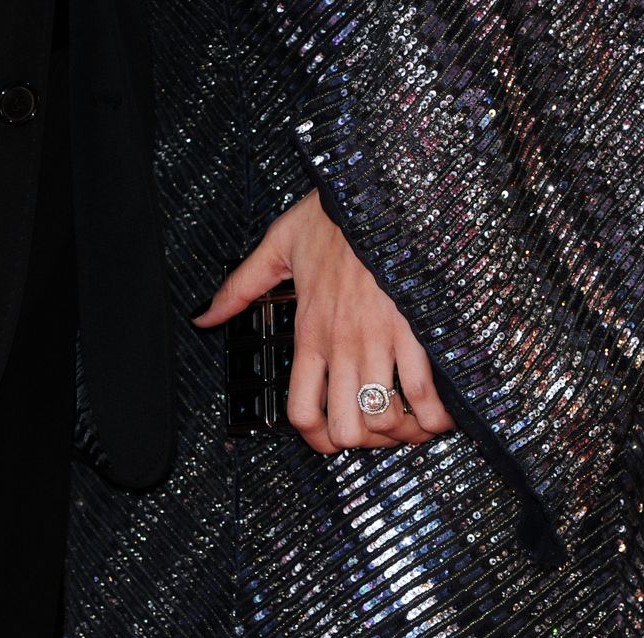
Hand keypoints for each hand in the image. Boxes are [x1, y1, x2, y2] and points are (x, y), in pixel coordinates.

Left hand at [193, 190, 453, 452]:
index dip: (317, 441)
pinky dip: (437, 413)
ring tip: (408, 421)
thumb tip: (204, 318)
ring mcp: (380, 339)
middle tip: (376, 430)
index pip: (302, 412)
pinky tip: (439, 409)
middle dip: (365, 442)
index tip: (332, 438)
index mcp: (309, 333)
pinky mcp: (418, 327)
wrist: (378, 189)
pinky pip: (429, 390)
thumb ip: (239, 288)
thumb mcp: (276, 247)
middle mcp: (342, 345)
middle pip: (348, 429)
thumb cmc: (332, 216)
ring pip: (386, 418)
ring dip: (401, 430)